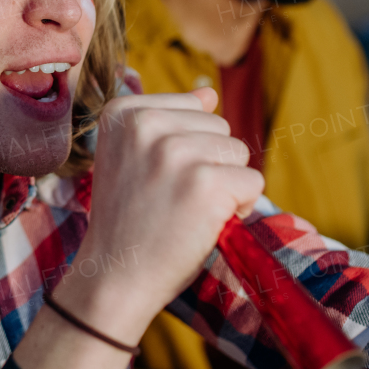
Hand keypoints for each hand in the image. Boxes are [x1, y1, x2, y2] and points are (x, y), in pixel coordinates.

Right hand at [55, 87, 263, 342]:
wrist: (115, 276)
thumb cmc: (129, 219)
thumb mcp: (133, 157)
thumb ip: (169, 121)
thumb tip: (209, 92)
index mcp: (122, 112)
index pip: (193, 107)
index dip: (188, 147)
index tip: (154, 177)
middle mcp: (145, 124)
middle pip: (219, 127)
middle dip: (209, 164)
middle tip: (172, 199)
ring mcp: (175, 152)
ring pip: (239, 152)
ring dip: (225, 185)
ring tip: (187, 210)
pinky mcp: (206, 183)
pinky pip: (253, 182)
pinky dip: (240, 208)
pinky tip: (205, 223)